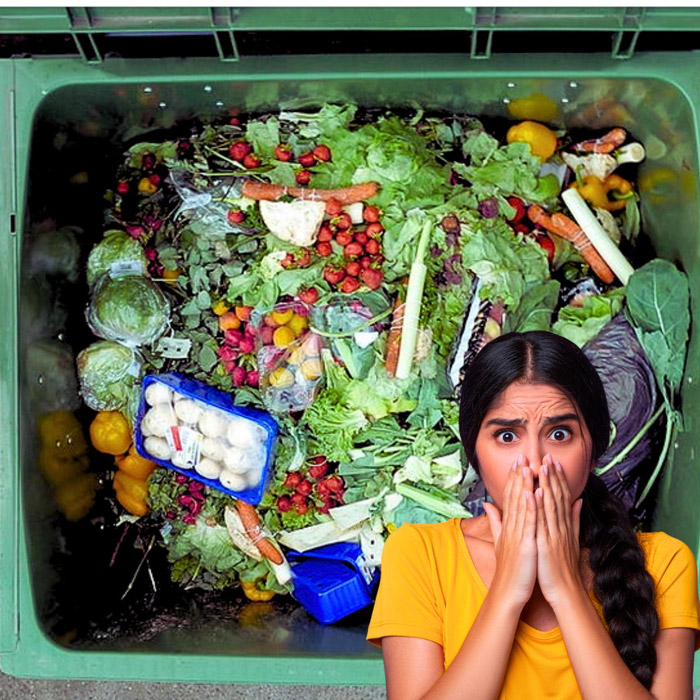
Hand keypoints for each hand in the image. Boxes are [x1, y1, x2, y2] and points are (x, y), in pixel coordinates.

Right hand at [483, 455, 537, 607]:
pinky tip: (534, 492)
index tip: (517, 462)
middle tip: (522, 455)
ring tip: (527, 466)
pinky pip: (529, 522)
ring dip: (524, 485)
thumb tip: (487, 504)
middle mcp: (510, 526)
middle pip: (514, 496)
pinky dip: (531, 506)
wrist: (509, 590)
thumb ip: (495, 521)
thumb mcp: (500, 540)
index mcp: (507, 525)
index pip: (509, 497)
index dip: (513, 479)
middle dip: (518, 475)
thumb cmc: (509, 567)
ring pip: (521, 505)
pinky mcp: (525, 544)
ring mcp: (517, 534)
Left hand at [534, 455, 584, 606]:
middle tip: (548, 456)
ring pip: (550, 505)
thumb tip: (577, 500)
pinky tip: (535, 491)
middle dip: (552, 475)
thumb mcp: (570, 539)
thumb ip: (573, 519)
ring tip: (542, 466)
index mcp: (564, 525)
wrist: (564, 590)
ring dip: (546, 484)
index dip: (558, 478)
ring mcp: (554, 534)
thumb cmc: (563, 566)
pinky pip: (542, 521)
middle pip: (557, 497)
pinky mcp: (546, 544)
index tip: (553, 461)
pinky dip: (539, 505)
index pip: (561, 497)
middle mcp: (560, 527)